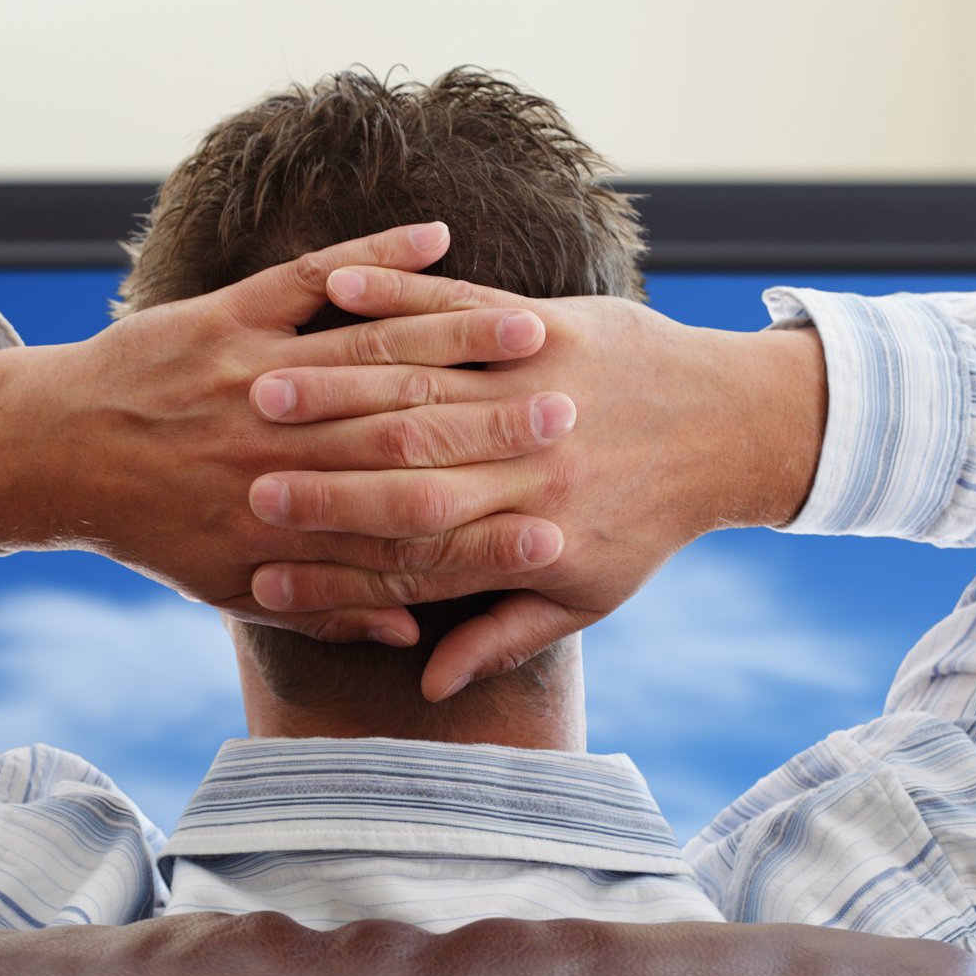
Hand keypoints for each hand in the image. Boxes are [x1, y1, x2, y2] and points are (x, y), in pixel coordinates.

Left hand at [0, 223, 573, 644]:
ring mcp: (253, 376)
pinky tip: (438, 234)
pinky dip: (377, 252)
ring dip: (460, 336)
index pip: (409, 536)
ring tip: (537, 327)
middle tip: (574, 418)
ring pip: (374, 355)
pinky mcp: (227, 317)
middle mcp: (279, 453)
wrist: (55, 453)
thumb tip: (414, 640)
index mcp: (288, 526)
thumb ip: (330, 607)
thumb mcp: (233, 587)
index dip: (485, 536)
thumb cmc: (154, 529)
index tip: (556, 531)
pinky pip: (314, 278)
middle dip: (498, 429)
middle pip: (411, 439)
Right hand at [242, 267, 827, 697]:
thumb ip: (502, 635)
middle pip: (404, 471)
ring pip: (421, 387)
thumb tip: (430, 684)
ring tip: (265, 390)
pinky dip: (399, 293)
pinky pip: (460, 306)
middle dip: (321, 480)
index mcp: (529, 532)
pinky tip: (337, 291)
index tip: (266, 571)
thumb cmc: (649, 520)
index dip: (340, 566)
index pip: (415, 555)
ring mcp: (536, 385)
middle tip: (245, 482)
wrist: (729, 425)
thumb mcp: (588, 596)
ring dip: (338, 386)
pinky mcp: (546, 324)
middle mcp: (528, 461)